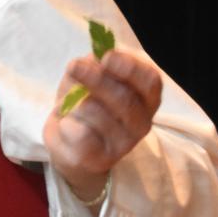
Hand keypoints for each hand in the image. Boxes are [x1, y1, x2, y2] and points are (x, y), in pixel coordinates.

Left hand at [44, 48, 161, 206]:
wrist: (68, 141)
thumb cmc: (85, 101)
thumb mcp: (90, 75)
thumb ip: (94, 64)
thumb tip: (92, 59)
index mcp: (146, 98)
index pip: (150, 81)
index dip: (129, 67)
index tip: (106, 57)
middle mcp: (142, 123)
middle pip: (125, 99)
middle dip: (96, 80)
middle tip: (74, 67)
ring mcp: (123, 144)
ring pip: (99, 115)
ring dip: (76, 101)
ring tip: (69, 102)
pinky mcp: (100, 159)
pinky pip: (82, 135)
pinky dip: (67, 122)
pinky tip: (67, 122)